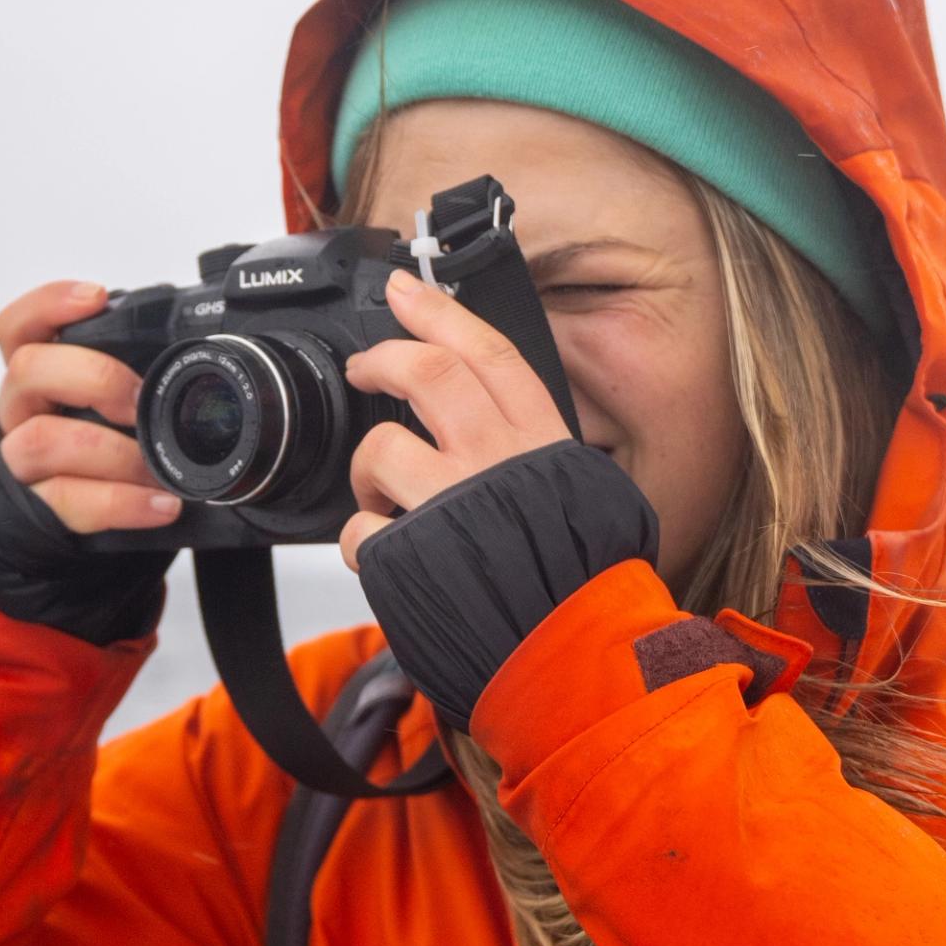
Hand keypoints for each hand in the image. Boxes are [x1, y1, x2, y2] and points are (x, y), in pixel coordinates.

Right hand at [0, 280, 182, 534]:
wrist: (65, 520)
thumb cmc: (94, 447)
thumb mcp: (105, 402)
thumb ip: (130, 371)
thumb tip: (204, 343)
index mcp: (37, 375)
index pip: (20, 327)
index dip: (49, 304)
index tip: (96, 297)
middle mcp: (20, 411)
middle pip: (28, 371)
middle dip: (94, 377)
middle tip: (139, 398)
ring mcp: (20, 461)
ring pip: (42, 441)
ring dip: (111, 452)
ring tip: (157, 468)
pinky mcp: (36, 509)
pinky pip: (69, 501)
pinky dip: (121, 503)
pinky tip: (160, 505)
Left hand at [338, 271, 574, 568]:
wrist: (571, 657)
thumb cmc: (579, 586)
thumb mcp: (585, 499)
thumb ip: (536, 458)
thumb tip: (505, 428)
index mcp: (541, 446)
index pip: (489, 355)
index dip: (441, 313)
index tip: (405, 288)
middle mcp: (496, 463)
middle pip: (427, 375)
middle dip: (384, 359)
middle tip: (364, 367)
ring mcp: (450, 504)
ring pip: (381, 450)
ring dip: (367, 471)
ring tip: (377, 497)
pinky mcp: (408, 552)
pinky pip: (359, 531)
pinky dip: (360, 542)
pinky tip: (381, 555)